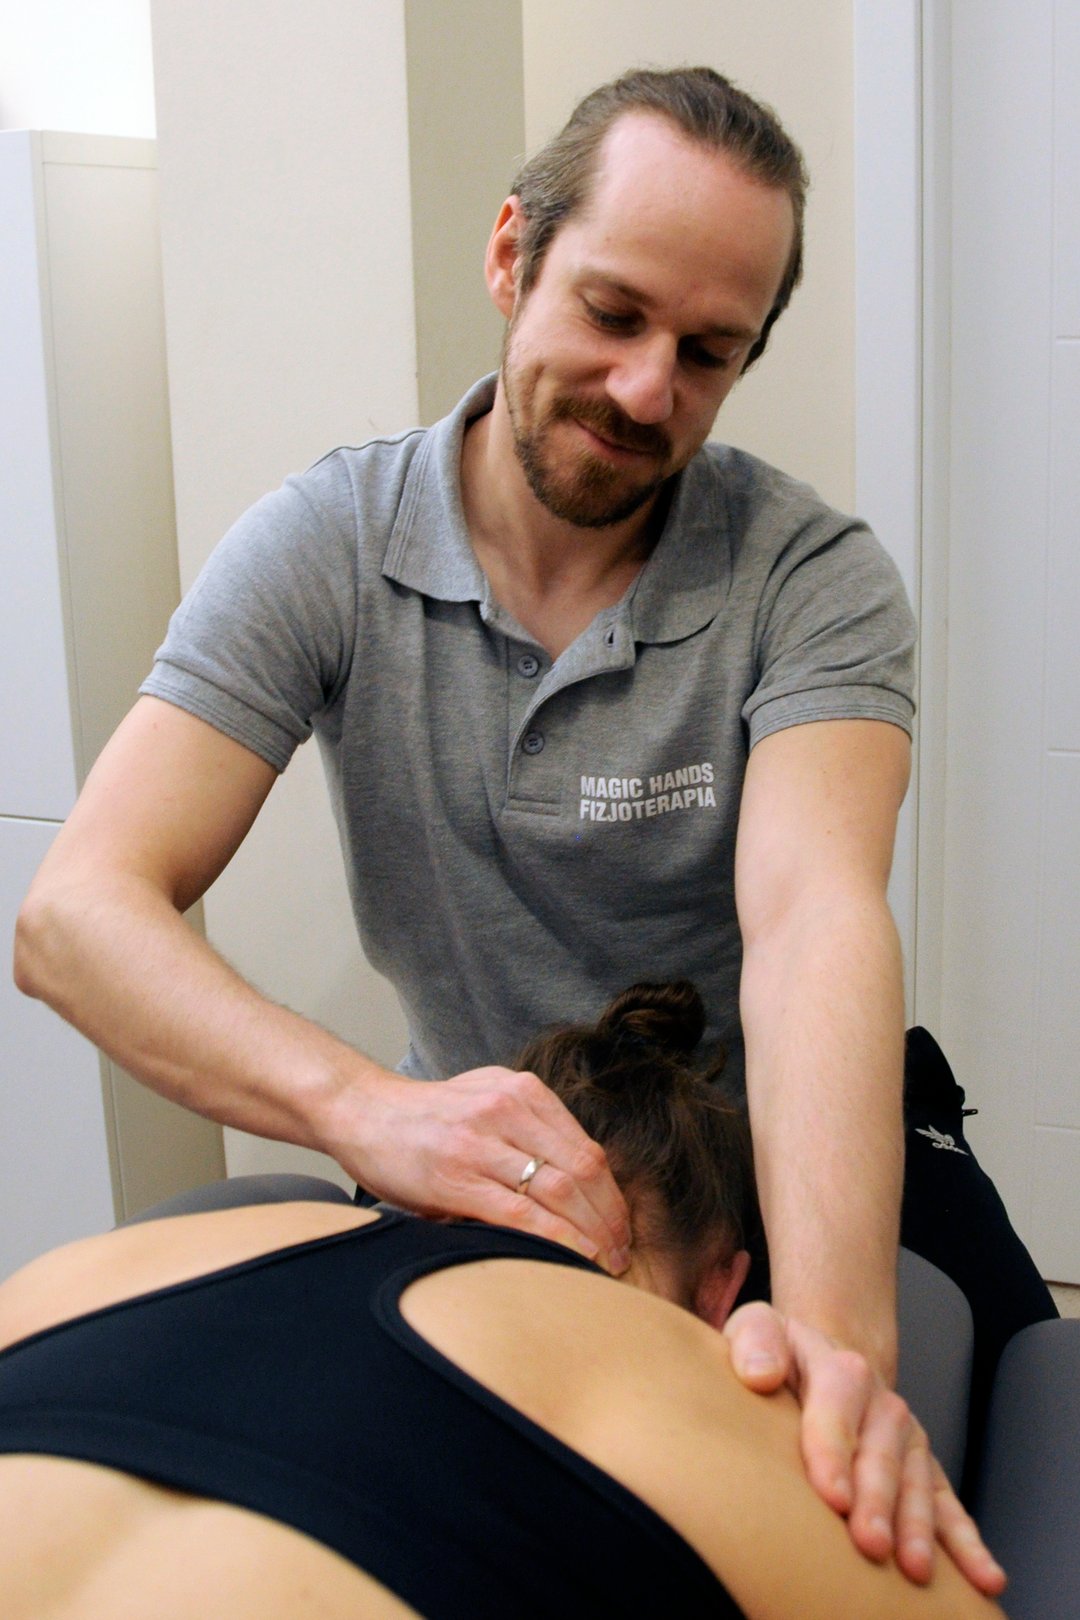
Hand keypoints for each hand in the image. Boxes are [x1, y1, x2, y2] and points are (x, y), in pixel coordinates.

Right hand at [331, 1064, 631, 1274]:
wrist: (360, 1111)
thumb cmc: (425, 1117)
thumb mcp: (485, 1099)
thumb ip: (527, 1127)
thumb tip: (574, 1182)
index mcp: (521, 1091)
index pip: (587, 1149)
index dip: (613, 1194)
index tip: (622, 1227)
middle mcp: (506, 1109)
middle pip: (583, 1170)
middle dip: (610, 1218)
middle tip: (622, 1253)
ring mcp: (480, 1142)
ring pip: (558, 1191)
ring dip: (590, 1233)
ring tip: (603, 1263)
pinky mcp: (455, 1176)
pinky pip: (521, 1214)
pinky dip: (556, 1239)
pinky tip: (572, 1259)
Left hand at [723, 1302, 1006, 1597]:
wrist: (820, 1357)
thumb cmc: (780, 1354)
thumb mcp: (756, 1329)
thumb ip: (755, 1342)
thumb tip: (760, 1374)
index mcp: (839, 1367)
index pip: (837, 1404)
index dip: (834, 1449)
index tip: (831, 1495)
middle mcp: (881, 1403)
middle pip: (882, 1452)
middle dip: (879, 1500)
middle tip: (871, 1544)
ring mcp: (906, 1438)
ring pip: (917, 1484)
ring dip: (920, 1528)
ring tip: (917, 1570)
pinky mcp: (921, 1468)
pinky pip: (946, 1505)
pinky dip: (966, 1542)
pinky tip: (984, 1577)